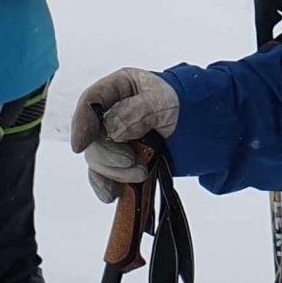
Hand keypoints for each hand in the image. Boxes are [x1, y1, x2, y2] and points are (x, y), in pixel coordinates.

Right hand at [69, 68, 179, 201]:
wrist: (200, 127)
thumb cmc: (182, 105)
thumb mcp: (164, 101)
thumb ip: (138, 111)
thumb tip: (112, 129)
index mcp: (118, 88)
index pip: (90, 101)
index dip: (82, 123)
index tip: (81, 146)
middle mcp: (110, 112)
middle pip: (92, 136)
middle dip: (108, 154)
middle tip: (131, 161)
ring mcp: (112, 138)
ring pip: (97, 159)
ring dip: (114, 171)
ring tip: (142, 173)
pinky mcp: (117, 160)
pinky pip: (102, 175)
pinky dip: (106, 185)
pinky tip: (112, 194)